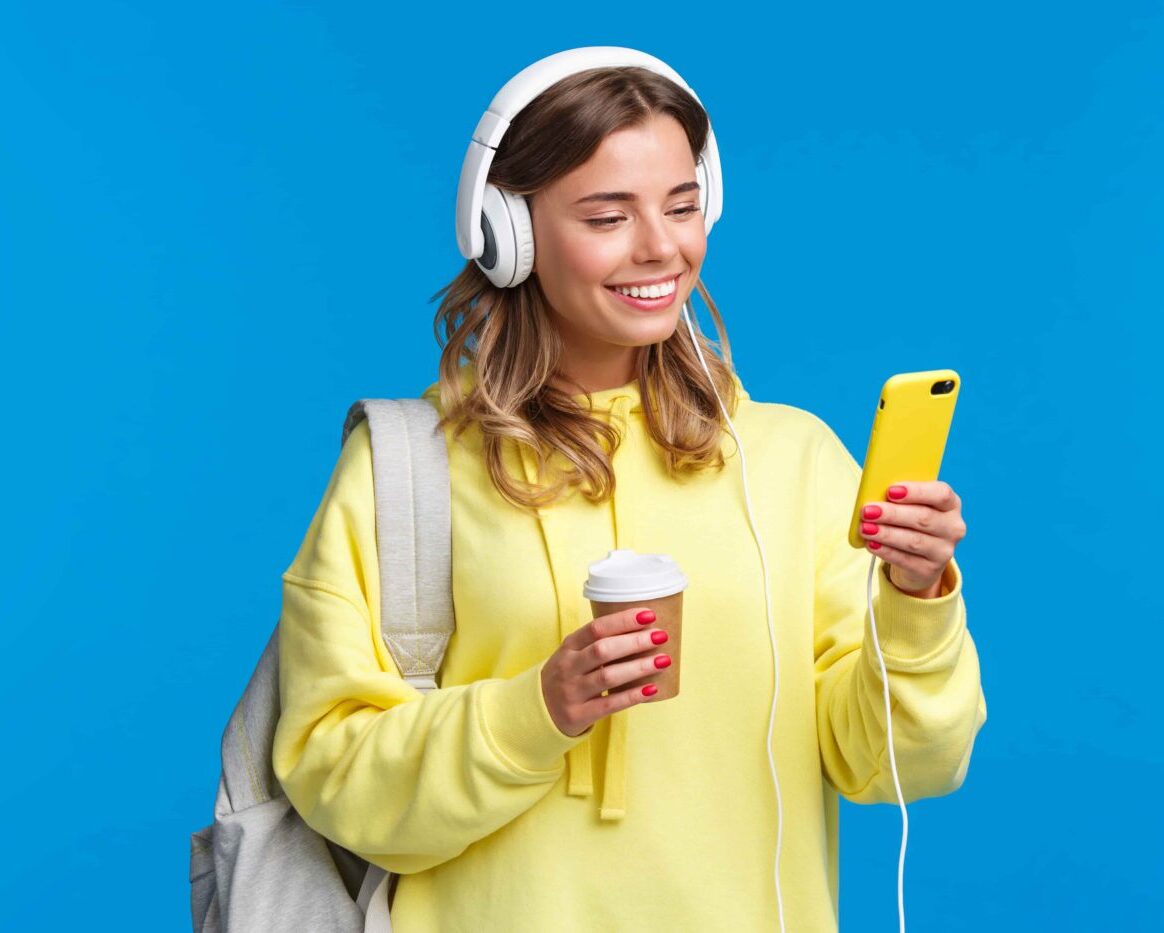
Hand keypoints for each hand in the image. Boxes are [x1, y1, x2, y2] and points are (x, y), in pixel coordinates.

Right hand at [540, 607, 672, 736]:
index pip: (596, 628)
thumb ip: (598, 642)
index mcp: (569, 646)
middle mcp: (568, 667)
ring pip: (608, 677)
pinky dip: (633, 696)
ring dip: (638, 667)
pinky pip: (610, 704)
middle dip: (634, 642)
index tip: (649, 614)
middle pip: (603, 650)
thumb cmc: (567, 675)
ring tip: (663, 660)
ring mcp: (572, 692)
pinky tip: (652, 689)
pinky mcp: (578, 714)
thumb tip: (642, 628)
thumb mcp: (573, 654)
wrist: (539, 710)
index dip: (623, 620)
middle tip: (661, 636)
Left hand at [857, 481, 966, 596]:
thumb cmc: (911, 522)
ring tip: (865, 528)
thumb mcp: (910, 506)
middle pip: (923, 518)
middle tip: (868, 511)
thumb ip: (898, 498)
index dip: (916, 491)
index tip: (891, 490)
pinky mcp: (930, 570)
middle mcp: (953, 527)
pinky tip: (871, 544)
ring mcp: (944, 551)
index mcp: (951, 504)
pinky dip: (886, 551)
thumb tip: (872, 494)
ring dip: (886, 534)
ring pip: (913, 541)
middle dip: (892, 514)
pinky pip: (905, 560)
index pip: (941, 494)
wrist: (918, 558)